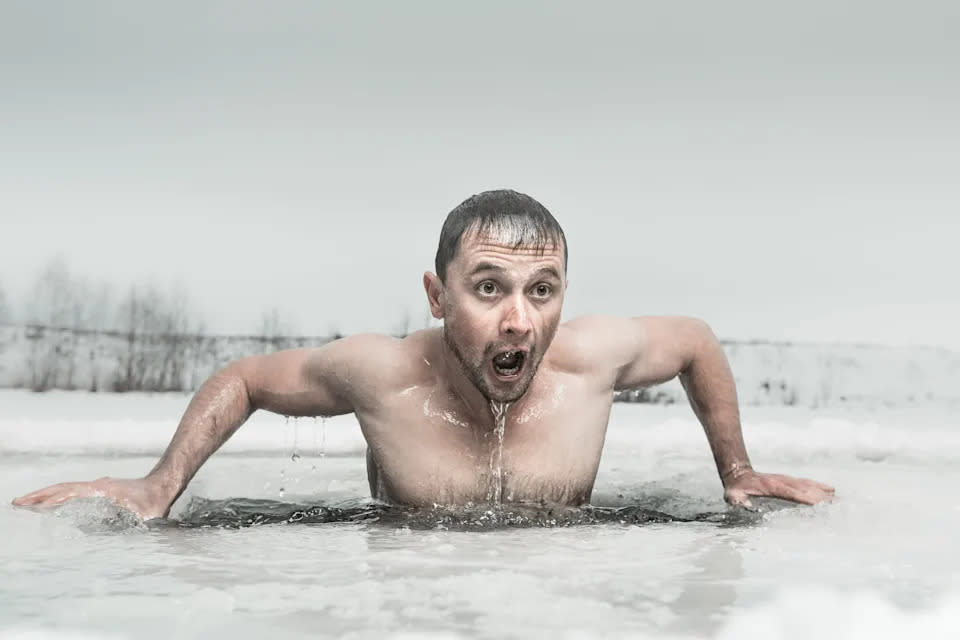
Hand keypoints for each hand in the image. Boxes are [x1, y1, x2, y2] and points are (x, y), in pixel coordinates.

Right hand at [12, 476, 171, 519]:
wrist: (163, 486)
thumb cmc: (154, 502)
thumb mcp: (145, 516)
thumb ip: (133, 524)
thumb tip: (121, 536)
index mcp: (103, 490)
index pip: (72, 493)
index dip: (53, 500)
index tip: (35, 507)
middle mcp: (97, 485)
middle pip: (62, 487)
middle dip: (39, 495)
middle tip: (18, 502)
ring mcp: (97, 486)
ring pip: (66, 487)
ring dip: (45, 494)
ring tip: (26, 502)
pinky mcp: (100, 489)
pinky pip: (73, 490)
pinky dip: (58, 494)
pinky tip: (50, 503)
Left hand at [723, 470, 834, 507]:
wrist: (739, 473)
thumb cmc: (736, 489)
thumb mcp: (732, 496)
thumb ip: (737, 501)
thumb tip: (744, 506)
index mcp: (771, 487)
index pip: (791, 493)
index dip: (804, 497)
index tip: (818, 503)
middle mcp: (783, 482)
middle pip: (805, 490)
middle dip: (821, 498)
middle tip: (839, 505)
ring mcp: (787, 480)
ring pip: (809, 485)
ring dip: (824, 492)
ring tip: (840, 500)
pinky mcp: (790, 481)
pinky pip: (807, 483)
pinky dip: (820, 486)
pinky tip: (831, 490)